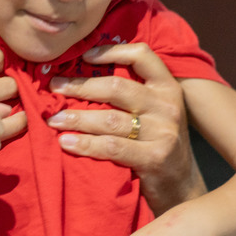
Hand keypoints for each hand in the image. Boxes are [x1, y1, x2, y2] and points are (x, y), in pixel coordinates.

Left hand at [46, 42, 202, 212]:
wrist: (181, 185)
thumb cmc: (158, 143)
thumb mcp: (155, 112)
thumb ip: (132, 94)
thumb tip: (85, 73)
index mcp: (166, 88)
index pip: (141, 55)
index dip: (111, 50)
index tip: (83, 56)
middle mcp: (167, 106)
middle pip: (116, 87)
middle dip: (80, 86)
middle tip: (53, 87)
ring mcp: (163, 132)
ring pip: (110, 119)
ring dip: (77, 118)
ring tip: (54, 120)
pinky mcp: (154, 158)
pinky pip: (112, 147)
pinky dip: (86, 144)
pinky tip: (66, 143)